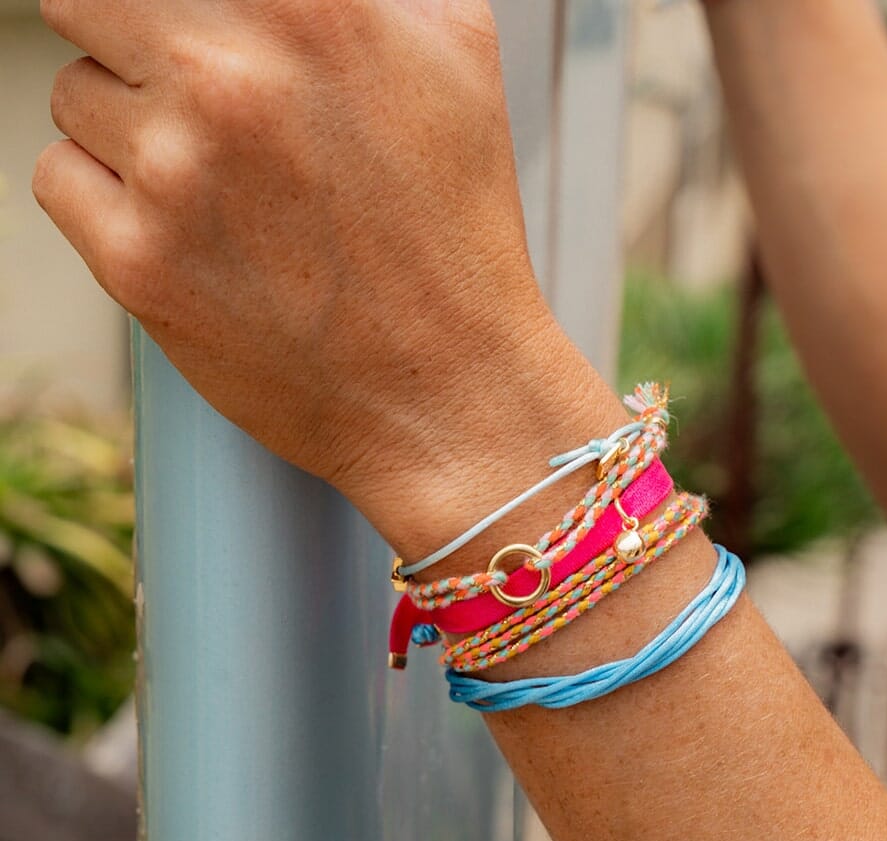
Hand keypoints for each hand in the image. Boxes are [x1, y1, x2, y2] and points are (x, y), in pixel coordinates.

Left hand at [33, 0, 562, 509]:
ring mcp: (177, 171)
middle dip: (139, 50)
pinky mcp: (138, 262)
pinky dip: (109, 202)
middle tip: (206, 111)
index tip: (184, 36)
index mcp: (309, 8)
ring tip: (225, 195)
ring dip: (132, 134)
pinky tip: (189, 236)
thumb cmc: (457, 232)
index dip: (176, 9)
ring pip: (76, 96)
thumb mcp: (459, 54)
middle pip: (91, 3)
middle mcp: (231, 78)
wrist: (448, 387)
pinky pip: (60, 179)